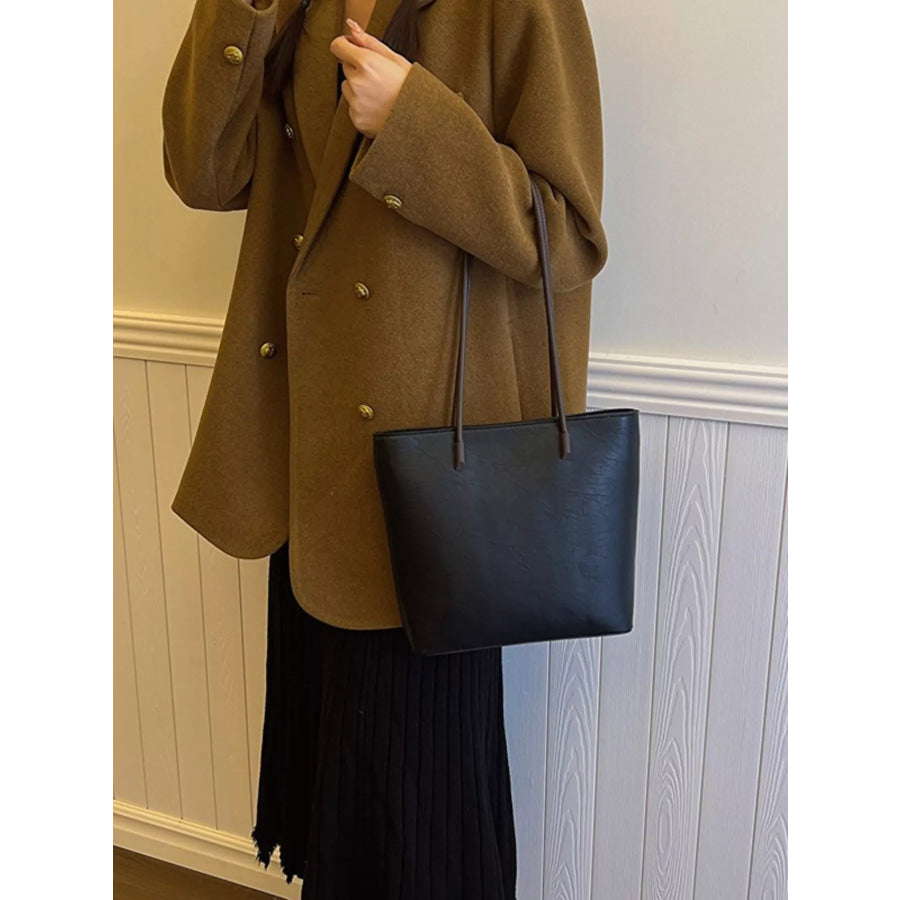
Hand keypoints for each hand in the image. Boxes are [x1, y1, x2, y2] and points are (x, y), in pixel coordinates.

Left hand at [330, 18, 412, 139]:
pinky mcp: (357, 118)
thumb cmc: (412, 88)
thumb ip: (370, 42)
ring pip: (347, 88)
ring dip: (358, 88)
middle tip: (379, 78)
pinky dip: (362, 106)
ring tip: (380, 95)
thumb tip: (352, 28)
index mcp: (367, 63)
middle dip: (357, 69)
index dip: (346, 45)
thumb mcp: (396, 59)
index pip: (338, 46)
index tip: (354, 48)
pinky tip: (379, 108)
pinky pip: (352, 107)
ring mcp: (356, 102)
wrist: (420, 121)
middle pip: (345, 67)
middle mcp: (357, 82)